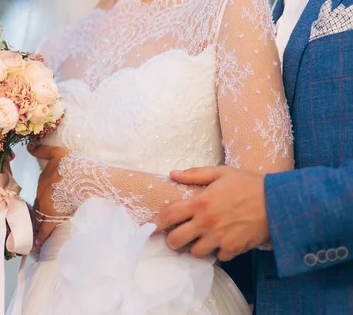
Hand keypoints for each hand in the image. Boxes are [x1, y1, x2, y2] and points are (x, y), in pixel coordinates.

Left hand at [29, 145, 70, 246]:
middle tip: (36, 219)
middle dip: (37, 212)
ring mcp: (47, 208)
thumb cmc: (73, 165)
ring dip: (36, 225)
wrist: (85, 179)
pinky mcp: (54, 218)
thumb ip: (42, 150)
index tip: (41, 202)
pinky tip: (36, 245)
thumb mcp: (57, 152)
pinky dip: (40, 238)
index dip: (42, 197)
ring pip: (39, 218)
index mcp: (42, 182)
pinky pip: (44, 230)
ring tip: (34, 233)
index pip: (40, 193)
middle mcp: (41, 196)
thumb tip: (29, 146)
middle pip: (38, 206)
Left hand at [153, 166, 269, 261]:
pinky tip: (222, 242)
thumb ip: (195, 174)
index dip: (156, 224)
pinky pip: (217, 257)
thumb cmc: (249, 184)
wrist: (279, 201)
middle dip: (172, 240)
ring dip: (195, 247)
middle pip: (176, 240)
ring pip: (194, 252)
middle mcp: (206, 221)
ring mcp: (219, 237)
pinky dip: (217, 252)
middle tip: (176, 237)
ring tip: (201, 240)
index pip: (169, 216)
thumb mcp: (221, 172)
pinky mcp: (233, 248)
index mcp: (200, 202)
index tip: (151, 228)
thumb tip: (173, 174)